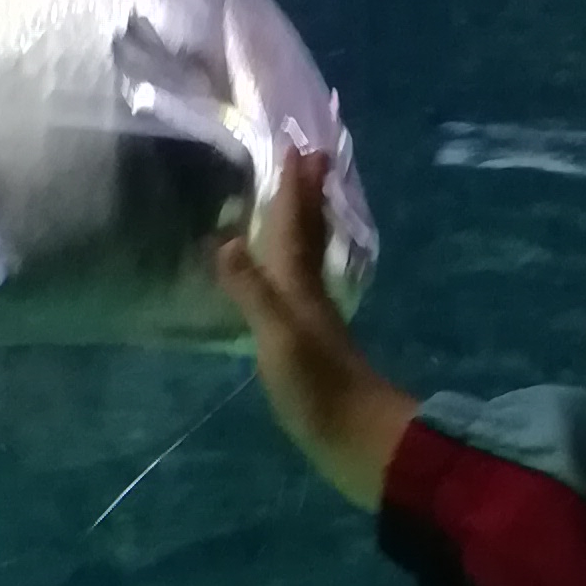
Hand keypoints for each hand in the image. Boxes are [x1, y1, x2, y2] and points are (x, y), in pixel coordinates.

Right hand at [217, 148, 418, 511]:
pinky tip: (287, 277)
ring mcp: (312, 319)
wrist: (359, 440)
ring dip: (304, 225)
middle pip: (309, 233)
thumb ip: (253, 291)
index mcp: (299, 287)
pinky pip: (298, 287)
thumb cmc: (318, 389)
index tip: (297, 146)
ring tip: (300, 201)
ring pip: (307, 258)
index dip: (293, 188)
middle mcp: (309, 294)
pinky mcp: (311, 344)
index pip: (294, 226)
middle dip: (305, 194)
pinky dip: (292, 267)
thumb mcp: (278, 339)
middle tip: (308, 156)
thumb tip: (226, 240)